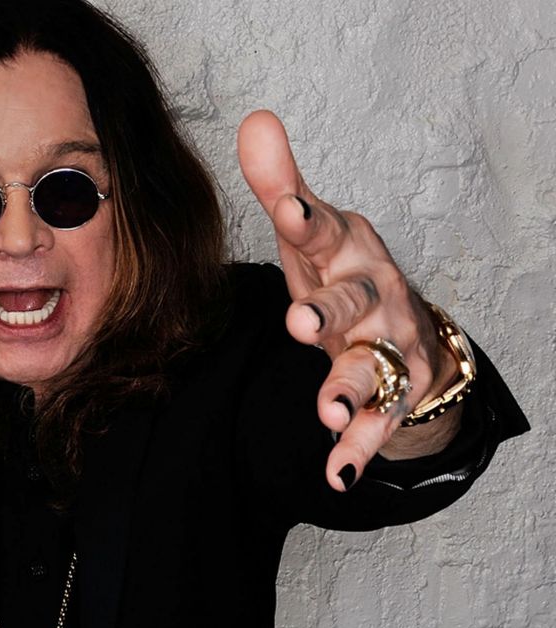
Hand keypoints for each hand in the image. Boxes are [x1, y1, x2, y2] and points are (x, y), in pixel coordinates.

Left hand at [237, 111, 458, 491]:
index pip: (325, 233)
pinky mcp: (393, 392)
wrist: (408, 329)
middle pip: (352, 302)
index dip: (307, 223)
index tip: (287, 212)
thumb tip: (253, 121)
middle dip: (329, 312)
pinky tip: (337, 471)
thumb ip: (282, 186)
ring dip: (349, 388)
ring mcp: (387, 346)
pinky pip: (378, 423)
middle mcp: (372, 295)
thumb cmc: (343, 273)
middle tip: (300, 322)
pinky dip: (359, 447)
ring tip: (327, 412)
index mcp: (346, 252)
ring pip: (371, 365)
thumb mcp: (311, 233)